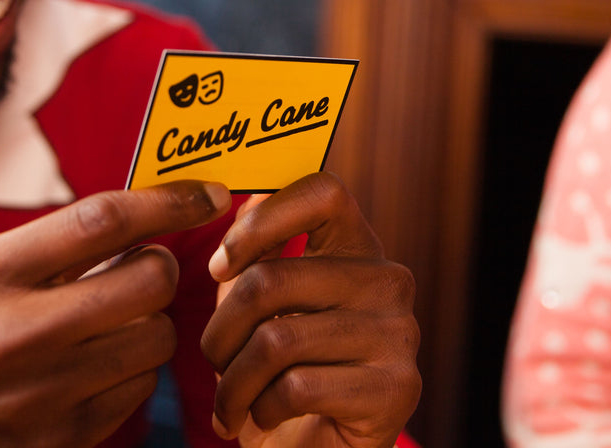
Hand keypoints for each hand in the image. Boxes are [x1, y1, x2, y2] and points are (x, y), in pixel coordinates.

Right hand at [0, 180, 230, 447]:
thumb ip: (56, 241)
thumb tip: (155, 206)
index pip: (100, 221)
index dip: (167, 203)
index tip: (207, 196)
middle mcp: (7, 335)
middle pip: (147, 280)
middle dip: (158, 267)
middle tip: (141, 269)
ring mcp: (38, 394)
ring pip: (156, 336)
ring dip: (149, 323)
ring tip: (114, 321)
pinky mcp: (65, 436)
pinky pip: (143, 385)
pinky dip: (133, 369)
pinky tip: (99, 365)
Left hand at [201, 172, 419, 447]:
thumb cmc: (279, 377)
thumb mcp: (261, 309)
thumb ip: (258, 254)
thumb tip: (243, 193)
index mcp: (358, 248)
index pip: (323, 191)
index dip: (261, 219)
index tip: (220, 266)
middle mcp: (389, 281)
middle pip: (275, 278)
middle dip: (220, 330)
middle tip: (211, 360)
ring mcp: (399, 335)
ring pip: (278, 339)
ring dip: (233, 381)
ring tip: (228, 400)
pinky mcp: (396, 390)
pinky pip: (297, 386)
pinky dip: (259, 410)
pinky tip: (260, 419)